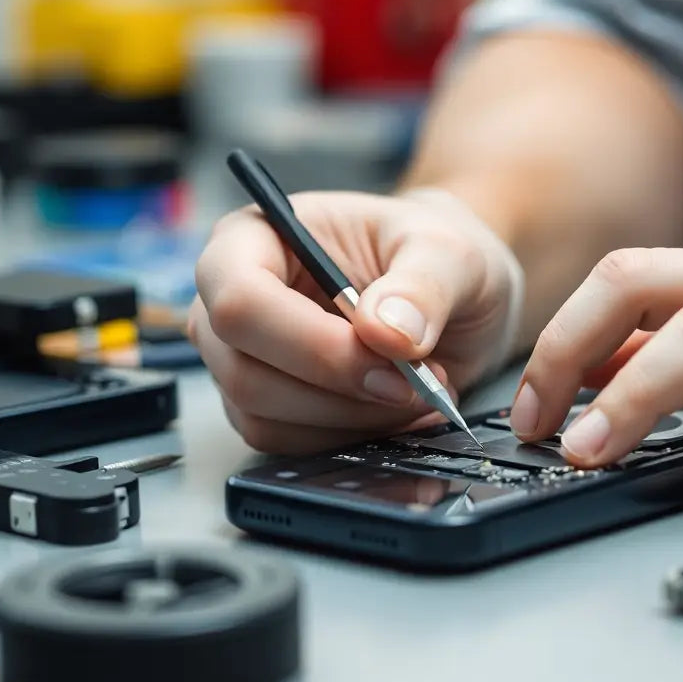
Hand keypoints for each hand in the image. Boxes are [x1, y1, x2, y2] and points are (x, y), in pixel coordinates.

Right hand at [191, 189, 519, 452]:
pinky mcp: (264, 406)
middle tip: (416, 384)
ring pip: (265, 419)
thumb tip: (386, 332)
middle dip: (340, 389)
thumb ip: (423, 286)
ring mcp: (240, 358)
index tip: (390, 355)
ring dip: (353, 419)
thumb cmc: (431, 253)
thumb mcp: (448, 251)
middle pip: (245, 372)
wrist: (452, 288)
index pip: (241, 299)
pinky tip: (402, 412)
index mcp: (254, 237)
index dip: (312, 342)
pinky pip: (289, 445)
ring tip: (420, 392)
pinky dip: (352, 438)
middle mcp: (230, 299)